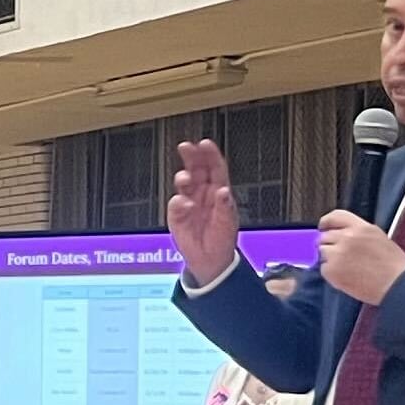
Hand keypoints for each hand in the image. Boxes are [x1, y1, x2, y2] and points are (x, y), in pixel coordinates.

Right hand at [168, 138, 242, 286]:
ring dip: (183, 177)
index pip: (215, 168)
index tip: (205, 143)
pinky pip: (175, 204)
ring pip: (184, 183)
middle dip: (191, 157)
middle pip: (197, 169)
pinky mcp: (177, 215)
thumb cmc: (222, 239)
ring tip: (184, 178)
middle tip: (186, 147)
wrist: (209, 260)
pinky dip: (178, 203)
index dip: (210, 155)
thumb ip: (225, 206)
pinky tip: (184, 205)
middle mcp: (202, 193)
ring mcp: (189, 203)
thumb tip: (223, 191)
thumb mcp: (228, 222)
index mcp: (218, 192)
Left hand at [316, 210, 404, 306]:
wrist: (396, 285)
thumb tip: (341, 234)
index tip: (323, 227)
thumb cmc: (393, 265)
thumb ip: (358, 233)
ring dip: (330, 259)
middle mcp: (347, 237)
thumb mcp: (379, 238)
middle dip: (330, 245)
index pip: (335, 217)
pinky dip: (331, 273)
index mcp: (361, 227)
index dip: (326, 222)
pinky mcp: (332, 270)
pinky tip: (347, 276)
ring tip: (348, 268)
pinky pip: (324, 268)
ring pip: (322, 252)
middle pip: (325, 236)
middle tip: (341, 256)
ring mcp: (337, 254)